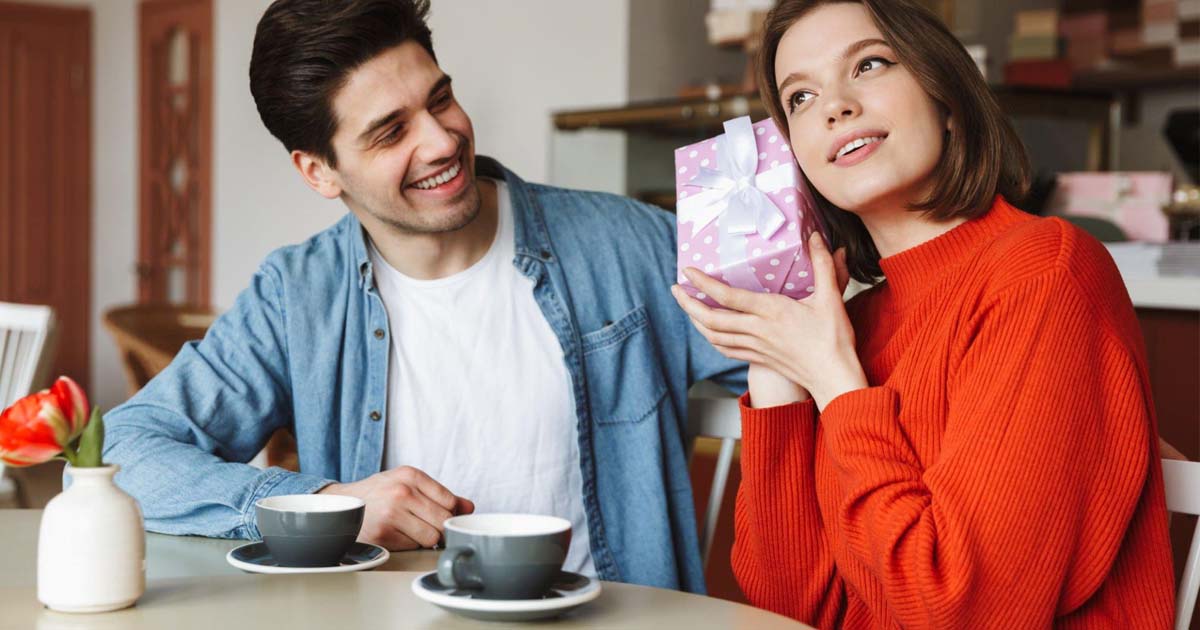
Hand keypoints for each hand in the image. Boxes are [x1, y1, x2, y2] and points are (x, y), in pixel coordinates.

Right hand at [318, 466, 473, 549]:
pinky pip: (412, 547)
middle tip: (426, 525)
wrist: (342, 504)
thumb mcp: (409, 484)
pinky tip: (396, 534)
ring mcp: (391, 514)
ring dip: (424, 538)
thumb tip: (469, 508)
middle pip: (443, 521)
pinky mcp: (382, 535)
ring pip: (430, 538)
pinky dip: (408, 544)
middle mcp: (401, 492)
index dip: (449, 512)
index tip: (440, 515)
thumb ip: (440, 495)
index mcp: (411, 475)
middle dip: (439, 528)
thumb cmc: (380, 493)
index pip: (450, 501)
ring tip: (409, 528)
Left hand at [671, 232, 867, 409]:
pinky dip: (712, 339)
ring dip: (696, 321)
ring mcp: (756, 347)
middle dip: (689, 304)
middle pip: (712, 319)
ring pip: (715, 336)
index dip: (705, 284)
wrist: (834, 378)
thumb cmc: (834, 339)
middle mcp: (758, 330)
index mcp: (772, 311)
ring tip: (687, 307)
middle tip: (675, 289)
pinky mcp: (759, 359)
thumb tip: (816, 238)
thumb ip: (823, 266)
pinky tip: (708, 332)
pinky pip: (726, 350)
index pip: (729, 297)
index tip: (688, 272)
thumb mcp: (831, 298)